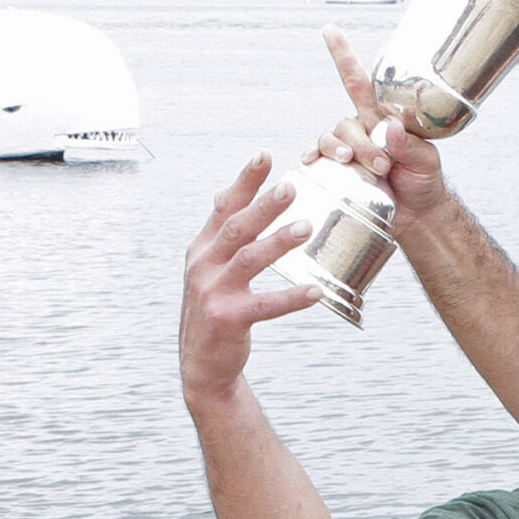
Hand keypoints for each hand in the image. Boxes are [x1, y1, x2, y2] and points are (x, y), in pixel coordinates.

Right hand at [180, 155, 319, 398]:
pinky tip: (316, 291)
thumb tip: (230, 196)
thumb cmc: (218, 310)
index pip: (223, 207)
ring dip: (277, 242)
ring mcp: (212, 291)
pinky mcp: (227, 318)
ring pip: (248, 259)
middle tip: (291, 186)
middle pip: (236, 227)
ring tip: (306, 227)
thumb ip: (223, 237)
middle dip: (263, 205)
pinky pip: (265, 305)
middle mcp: (203, 264)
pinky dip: (291, 297)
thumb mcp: (213, 269)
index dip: (244, 181)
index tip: (265, 155)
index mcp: (202, 248)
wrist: (203, 362)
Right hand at [303, 25, 449, 224]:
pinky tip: (314, 162)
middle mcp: (360, 130)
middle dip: (362, 143)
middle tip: (384, 165)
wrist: (418, 215)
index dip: (344, 56)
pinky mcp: (338, 172)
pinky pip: (318, 159)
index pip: (360, 83)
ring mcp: (348, 150)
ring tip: (364, 169)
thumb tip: (390, 128)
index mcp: (380, 118)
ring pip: (331, 139)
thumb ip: (411, 146)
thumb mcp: (426, 162)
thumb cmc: (423, 182)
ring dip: (342, 152)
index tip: (330, 30)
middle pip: (345, 123)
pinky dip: (315, 159)